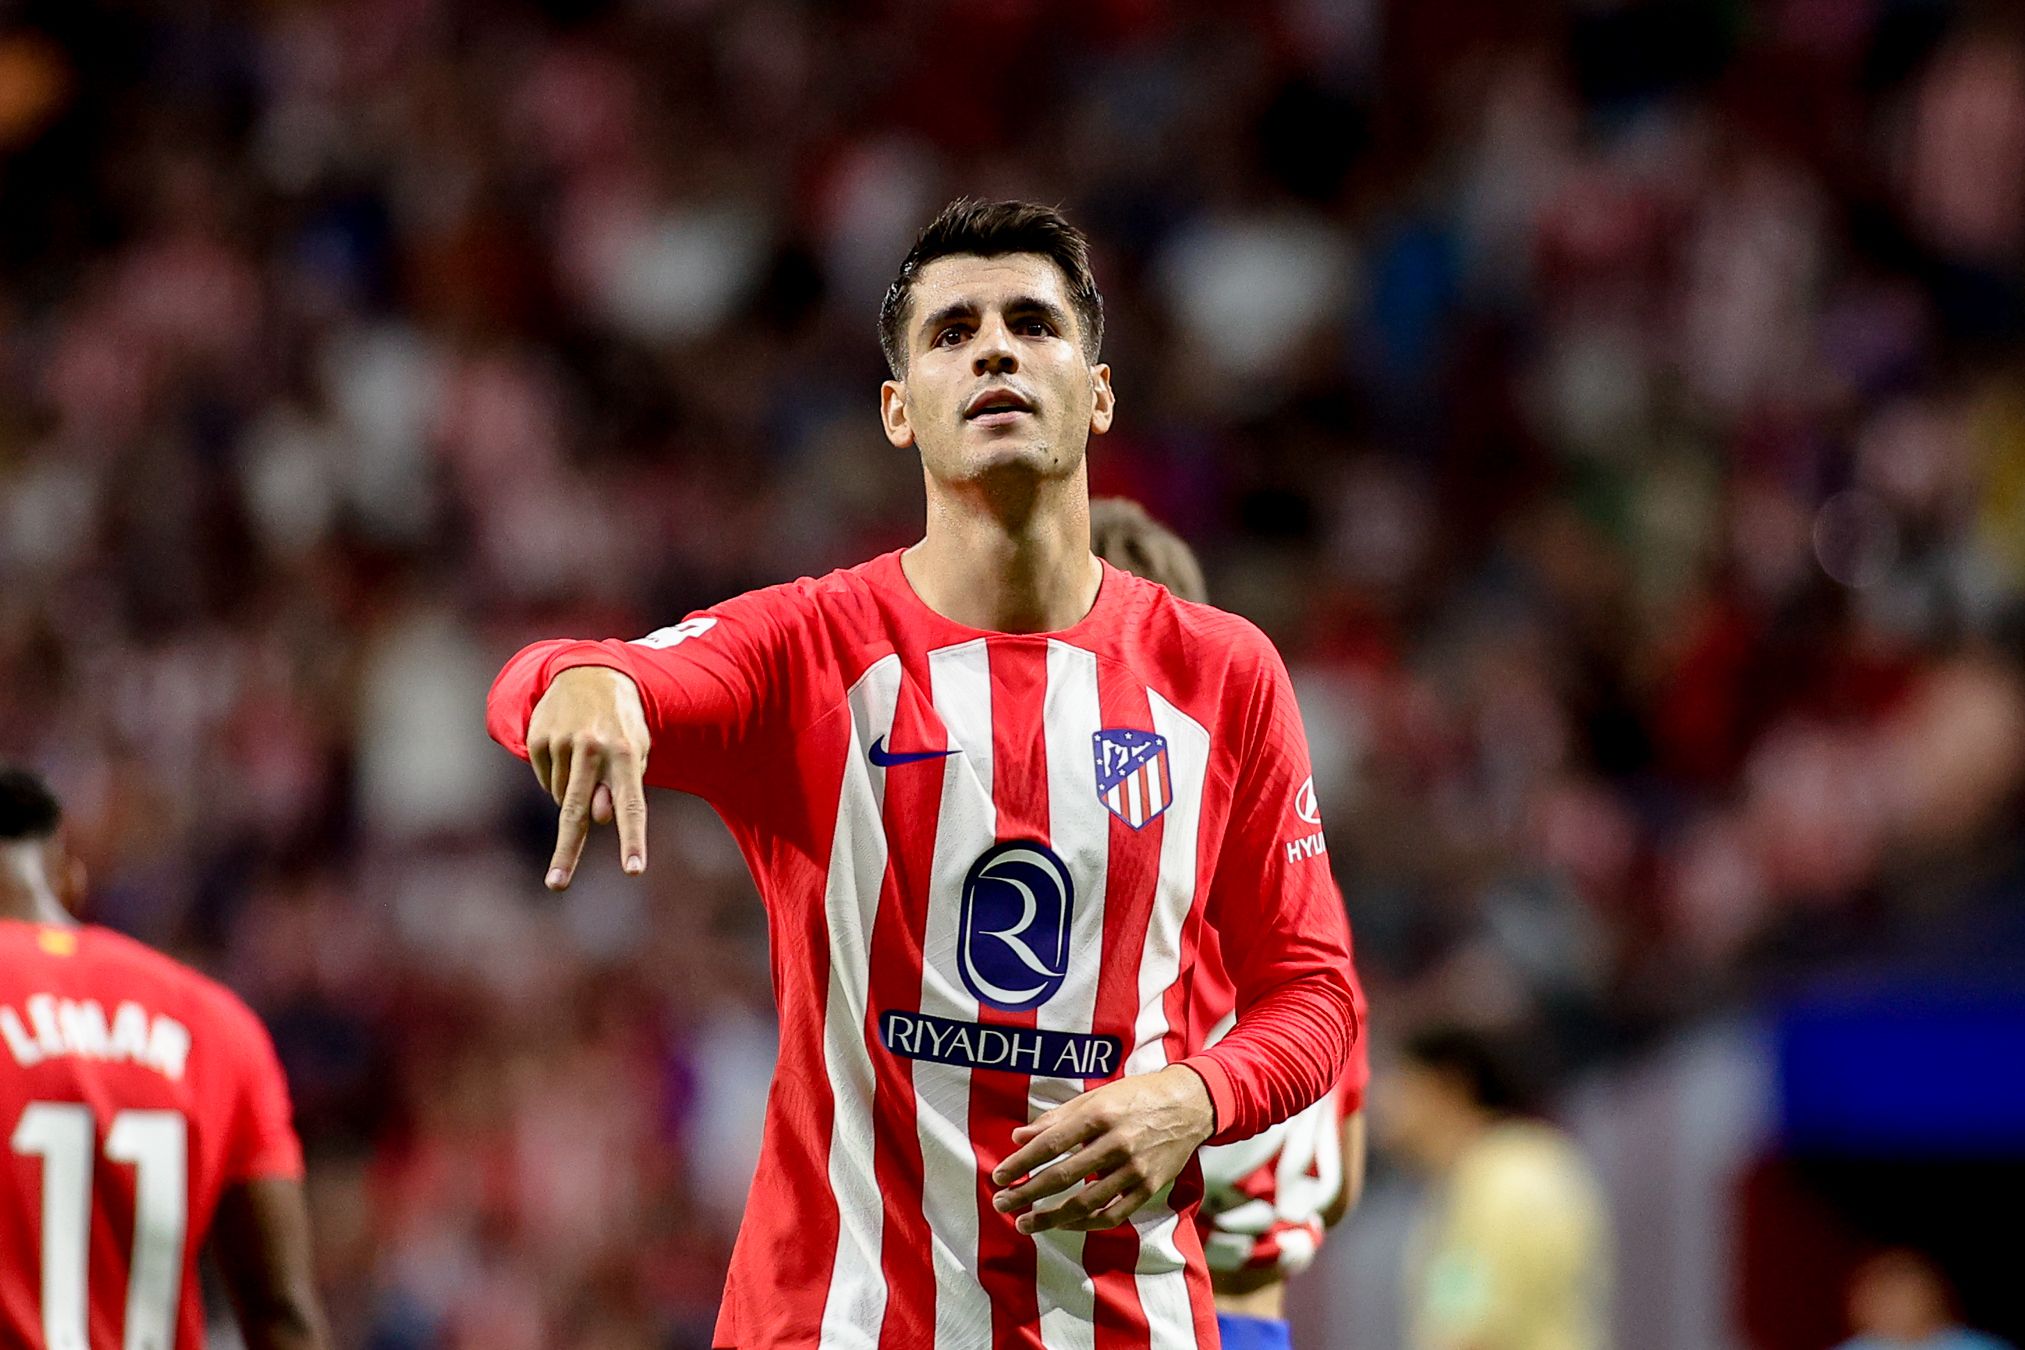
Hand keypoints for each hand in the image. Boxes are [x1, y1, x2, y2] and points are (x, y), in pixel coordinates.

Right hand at [525, 666, 651, 889]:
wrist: (589, 673)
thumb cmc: (621, 724)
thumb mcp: (634, 750)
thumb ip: (621, 787)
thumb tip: (595, 818)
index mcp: (626, 753)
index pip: (632, 805)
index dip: (632, 840)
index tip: (634, 870)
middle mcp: (593, 749)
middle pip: (577, 811)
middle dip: (567, 852)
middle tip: (557, 884)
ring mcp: (561, 743)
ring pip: (562, 798)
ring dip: (573, 795)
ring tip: (585, 761)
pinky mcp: (538, 739)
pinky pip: (545, 780)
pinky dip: (555, 778)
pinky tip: (566, 751)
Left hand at [990, 1065, 1214, 1233]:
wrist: (1189, 1105)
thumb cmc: (1135, 1097)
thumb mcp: (1096, 1097)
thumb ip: (1056, 1119)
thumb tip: (1019, 1137)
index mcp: (1100, 1114)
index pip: (1050, 1144)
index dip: (1020, 1163)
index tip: (998, 1176)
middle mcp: (1117, 1143)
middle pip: (1062, 1176)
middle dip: (1026, 1193)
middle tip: (1001, 1203)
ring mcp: (1135, 1169)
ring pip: (1085, 1203)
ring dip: (1050, 1217)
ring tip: (1024, 1223)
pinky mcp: (1149, 1188)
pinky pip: (1112, 1214)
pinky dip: (1085, 1223)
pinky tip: (1064, 1224)